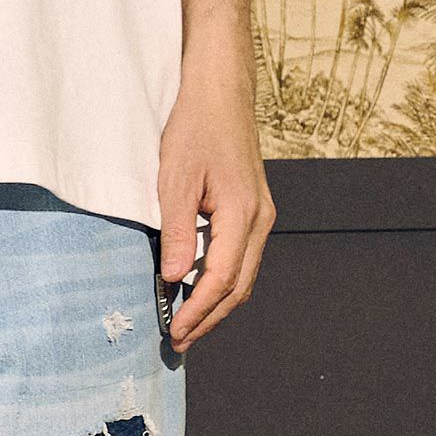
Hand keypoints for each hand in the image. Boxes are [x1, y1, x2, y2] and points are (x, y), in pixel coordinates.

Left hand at [157, 12, 274, 352]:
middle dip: (209, 320)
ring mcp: (261, 217)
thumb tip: (175, 279)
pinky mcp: (254, 213)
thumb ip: (176, 232)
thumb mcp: (175, 180)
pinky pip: (242, 261)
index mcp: (242, 214)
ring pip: (244, 278)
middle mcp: (259, 220)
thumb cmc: (195, 128)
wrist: (221, 92)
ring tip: (188, 326)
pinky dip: (222, 285)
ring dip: (216, 307)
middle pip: (238, 288)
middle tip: (179, 343)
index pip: (221, 280)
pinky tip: (200, 294)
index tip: (175, 332)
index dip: (198, 312)